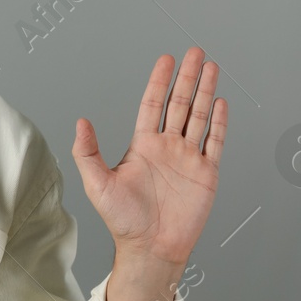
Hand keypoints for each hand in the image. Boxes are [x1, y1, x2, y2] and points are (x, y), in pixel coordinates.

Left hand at [71, 46, 227, 266]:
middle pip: (180, 104)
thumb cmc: (123, 220)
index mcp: (143, 145)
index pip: (152, 104)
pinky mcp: (206, 174)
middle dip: (188, 77)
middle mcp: (167, 147)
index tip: (166, 59)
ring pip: (199, 117)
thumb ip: (88, 152)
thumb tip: (80, 121)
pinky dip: (219, 123)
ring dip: (206, 92)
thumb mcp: (97, 183)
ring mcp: (188, 159)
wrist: (151, 248)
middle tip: (195, 52)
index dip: (159, 81)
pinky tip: (220, 103)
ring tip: (211, 67)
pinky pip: (214, 143)